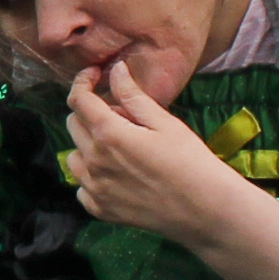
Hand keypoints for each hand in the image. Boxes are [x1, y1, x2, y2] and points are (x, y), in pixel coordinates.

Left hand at [64, 61, 260, 249]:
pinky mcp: (100, 210)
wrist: (205, 210)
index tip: (95, 76)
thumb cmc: (190, 161)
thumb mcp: (164, 122)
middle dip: (89, 112)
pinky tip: (115, 176)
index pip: (78, 100)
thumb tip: (115, 69)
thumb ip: (133, 95)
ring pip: (73, 157)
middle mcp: (93, 161)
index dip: (83, 82)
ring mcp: (94, 189)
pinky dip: (92, 177)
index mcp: (108, 134)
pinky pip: (82, 187)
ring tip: (117, 147)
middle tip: (120, 116)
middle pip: (73, 125)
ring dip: (87, 145)